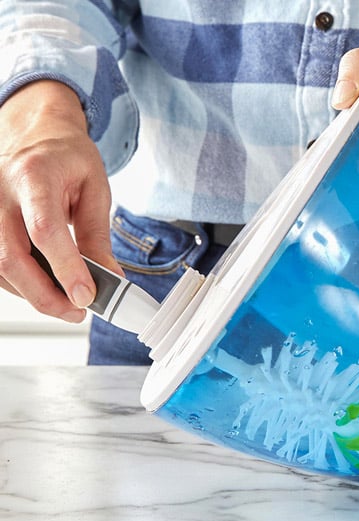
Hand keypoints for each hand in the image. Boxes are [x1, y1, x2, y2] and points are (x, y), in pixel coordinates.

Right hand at [0, 80, 120, 321]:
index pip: (45, 230)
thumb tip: (109, 278)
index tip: (86, 296)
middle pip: (11, 256)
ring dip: (33, 294)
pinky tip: (45, 287)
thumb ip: (98, 235)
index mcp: (34, 176)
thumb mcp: (95, 189)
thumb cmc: (68, 158)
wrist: (37, 134)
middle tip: (78, 311)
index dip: (65, 268)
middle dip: (46, 294)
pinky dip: (20, 283)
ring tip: (68, 304)